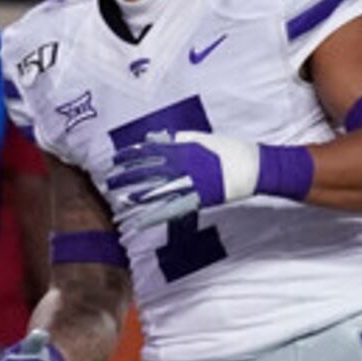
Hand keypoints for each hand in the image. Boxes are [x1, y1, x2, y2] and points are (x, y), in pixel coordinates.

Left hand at [103, 131, 258, 229]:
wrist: (253, 165)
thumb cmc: (230, 150)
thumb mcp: (202, 138)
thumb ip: (178, 138)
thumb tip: (156, 138)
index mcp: (183, 148)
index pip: (149, 152)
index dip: (130, 156)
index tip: (115, 160)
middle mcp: (182, 165)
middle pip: (148, 172)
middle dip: (127, 177)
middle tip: (108, 182)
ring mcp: (190, 183)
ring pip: (156, 191)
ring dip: (137, 197)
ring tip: (120, 202)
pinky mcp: (198, 199)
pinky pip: (171, 209)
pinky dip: (155, 216)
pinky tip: (141, 222)